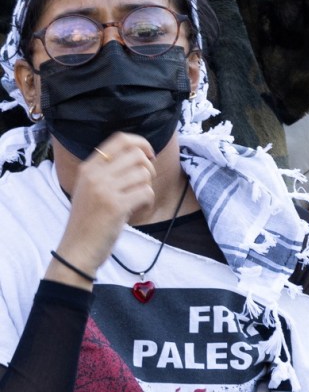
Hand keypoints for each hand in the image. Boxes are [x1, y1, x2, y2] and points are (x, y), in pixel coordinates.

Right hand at [57, 131, 157, 274]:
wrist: (76, 251)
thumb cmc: (89, 220)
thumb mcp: (90, 188)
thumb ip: (108, 170)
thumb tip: (141, 152)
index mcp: (88, 168)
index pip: (120, 140)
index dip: (141, 143)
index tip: (148, 156)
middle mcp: (94, 176)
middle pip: (137, 155)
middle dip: (148, 168)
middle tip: (142, 185)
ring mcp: (104, 190)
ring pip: (144, 174)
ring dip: (147, 188)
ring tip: (137, 201)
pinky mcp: (116, 206)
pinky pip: (146, 192)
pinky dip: (148, 202)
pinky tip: (138, 211)